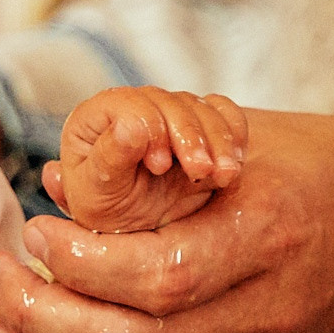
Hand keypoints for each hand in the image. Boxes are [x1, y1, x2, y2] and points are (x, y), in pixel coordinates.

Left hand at [49, 86, 246, 232]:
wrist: (134, 230)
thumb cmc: (104, 210)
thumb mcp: (98, 194)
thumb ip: (110, 157)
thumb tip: (128, 124)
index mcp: (98, 117)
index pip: (132, 104)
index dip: (149, 129)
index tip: (158, 165)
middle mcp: (134, 108)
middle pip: (171, 102)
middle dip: (191, 136)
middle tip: (200, 171)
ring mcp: (168, 113)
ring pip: (201, 107)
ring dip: (219, 141)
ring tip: (223, 176)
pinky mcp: (198, 124)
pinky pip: (225, 113)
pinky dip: (235, 136)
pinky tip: (232, 165)